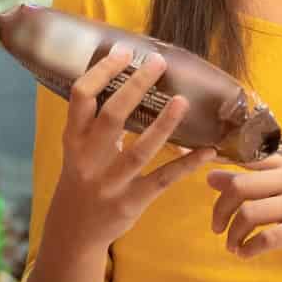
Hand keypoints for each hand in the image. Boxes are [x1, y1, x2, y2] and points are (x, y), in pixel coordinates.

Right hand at [53, 45, 215, 246]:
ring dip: (164, 125)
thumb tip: (129, 79)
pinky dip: (186, 164)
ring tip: (183, 102)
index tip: (124, 51)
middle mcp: (89, 159)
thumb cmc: (82, 178)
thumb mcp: (78, 149)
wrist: (75, 230)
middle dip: (136, 86)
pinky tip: (207, 150)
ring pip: (140, 150)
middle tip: (159, 64)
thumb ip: (97, 121)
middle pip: (112, 116)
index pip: (81, 96)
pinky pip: (162, 179)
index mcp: (74, 138)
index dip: (102, 71)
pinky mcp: (130, 202)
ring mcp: (110, 182)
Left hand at [207, 149, 281, 281]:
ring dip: (234, 234)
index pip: (246, 155)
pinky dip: (250, 248)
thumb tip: (210, 176)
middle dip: (221, 209)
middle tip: (216, 227)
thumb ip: (252, 183)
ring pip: (251, 213)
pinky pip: (268, 237)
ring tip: (232, 246)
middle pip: (241, 185)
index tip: (201, 174)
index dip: (220, 161)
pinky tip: (246, 254)